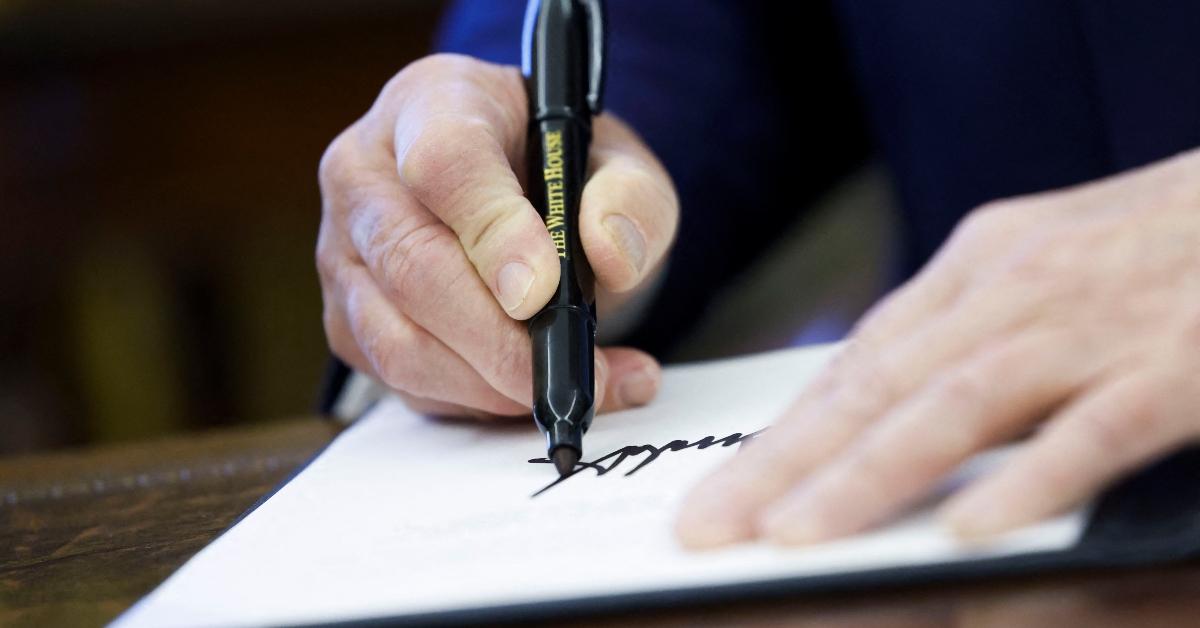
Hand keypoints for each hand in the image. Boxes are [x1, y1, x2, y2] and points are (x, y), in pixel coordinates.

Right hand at [317, 54, 677, 418]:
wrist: (513, 191)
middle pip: (411, 266)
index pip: (444, 163)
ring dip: (495, 384)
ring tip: (582, 384)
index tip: (544, 290)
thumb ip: (630, 197)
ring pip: (399, 341)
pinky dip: (481, 403)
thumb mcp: (619, 162)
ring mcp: (344, 253)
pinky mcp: (348, 322)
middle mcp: (365, 174)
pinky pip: (403, 383)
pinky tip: (539, 390)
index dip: (493, 232)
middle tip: (577, 371)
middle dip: (499, 339)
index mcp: (431, 104)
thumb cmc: (557, 169)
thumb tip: (610, 254)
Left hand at [677, 148, 1199, 546]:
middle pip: (880, 386)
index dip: (784, 432)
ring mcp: (1094, 324)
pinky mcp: (1181, 363)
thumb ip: (968, 329)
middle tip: (712, 522)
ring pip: (958, 404)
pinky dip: (1031, 479)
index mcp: (979, 264)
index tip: (724, 486)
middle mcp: (1016, 287)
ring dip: (869, 474)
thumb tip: (883, 403)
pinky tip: (971, 527)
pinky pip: (1095, 429)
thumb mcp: (1045, 261)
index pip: (860, 363)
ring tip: (796, 534)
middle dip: (785, 463)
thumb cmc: (1160, 238)